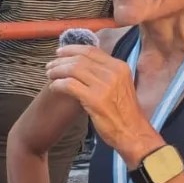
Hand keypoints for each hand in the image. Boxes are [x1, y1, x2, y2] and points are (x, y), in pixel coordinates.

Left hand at [46, 45, 160, 162]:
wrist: (133, 133)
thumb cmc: (125, 113)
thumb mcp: (121, 85)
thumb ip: (106, 73)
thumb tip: (85, 64)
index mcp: (120, 67)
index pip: (92, 51)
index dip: (72, 49)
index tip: (60, 52)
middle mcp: (113, 72)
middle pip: (80, 59)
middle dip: (61, 60)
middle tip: (50, 65)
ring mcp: (104, 85)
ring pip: (73, 69)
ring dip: (57, 71)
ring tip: (50, 75)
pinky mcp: (95, 99)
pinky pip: (70, 85)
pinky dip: (58, 84)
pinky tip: (53, 87)